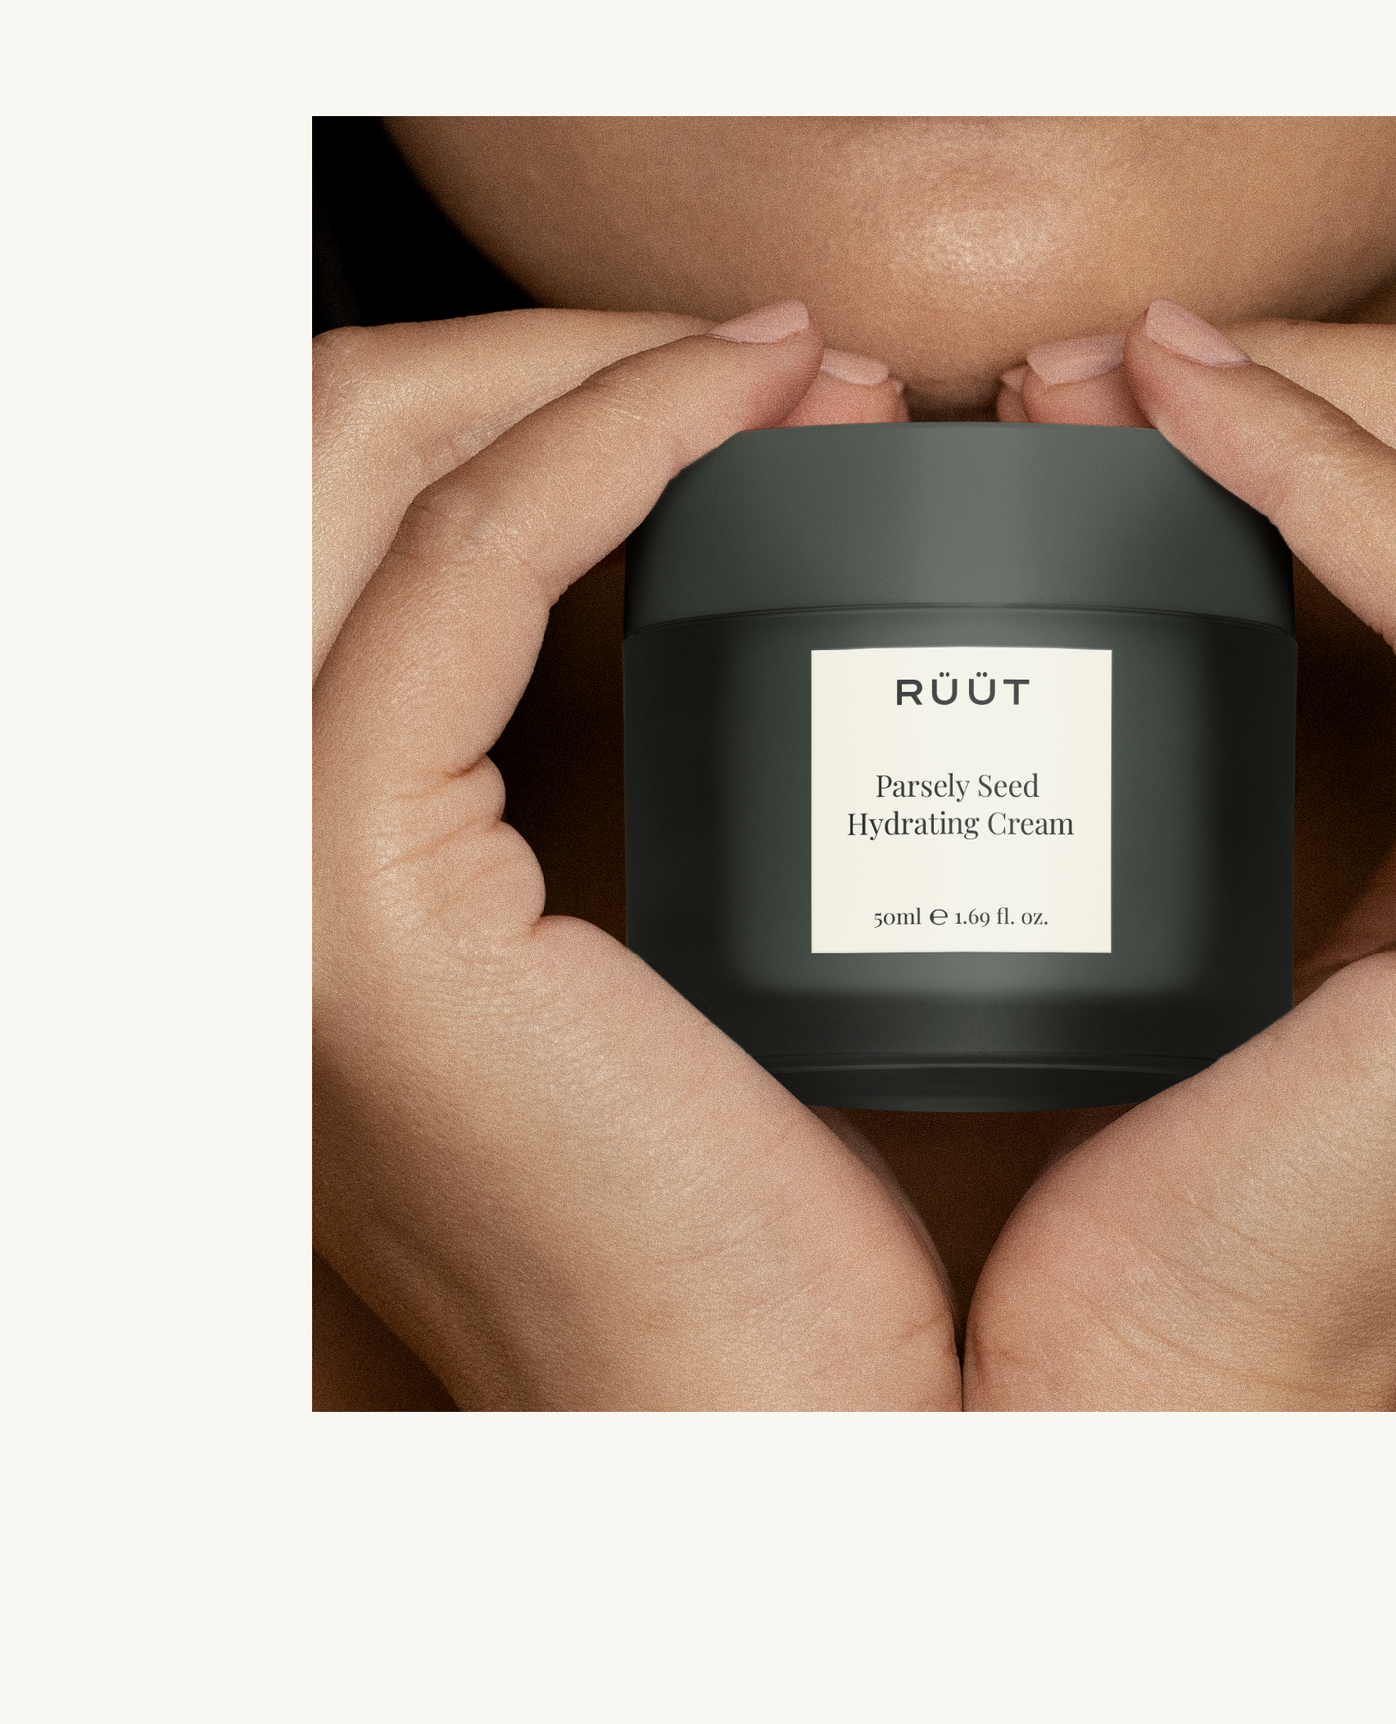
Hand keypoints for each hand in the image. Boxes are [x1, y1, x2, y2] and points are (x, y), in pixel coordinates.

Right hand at [314, 302, 958, 1408]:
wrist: (749, 1417)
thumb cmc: (730, 1193)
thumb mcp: (620, 941)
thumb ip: (579, 768)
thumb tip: (670, 570)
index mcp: (283, 828)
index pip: (329, 500)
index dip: (527, 388)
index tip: (757, 374)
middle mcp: (218, 823)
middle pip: (318, 437)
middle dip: (556, 349)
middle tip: (793, 358)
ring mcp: (252, 849)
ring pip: (362, 451)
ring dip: (591, 366)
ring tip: (807, 372)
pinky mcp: (348, 890)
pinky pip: (475, 565)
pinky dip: (615, 445)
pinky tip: (760, 411)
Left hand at [971, 304, 1395, 1408]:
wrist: (1161, 1395)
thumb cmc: (1176, 1161)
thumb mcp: (1268, 895)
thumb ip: (1312, 734)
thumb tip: (1219, 532)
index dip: (1369, 393)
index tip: (1146, 371)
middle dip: (1353, 366)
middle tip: (1107, 365)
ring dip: (1336, 388)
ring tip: (1113, 376)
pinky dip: (1334, 482)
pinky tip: (1185, 419)